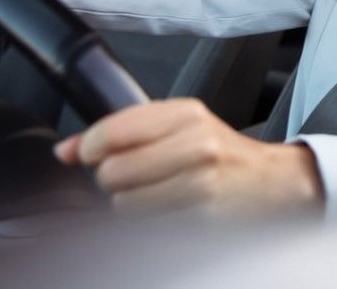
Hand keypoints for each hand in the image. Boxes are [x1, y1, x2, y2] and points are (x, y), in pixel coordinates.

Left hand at [54, 98, 324, 216]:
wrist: (273, 184)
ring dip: (130, 205)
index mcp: (185, 112)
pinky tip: (171, 209)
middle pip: (112, 171)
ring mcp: (200, 179)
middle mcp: (194, 141)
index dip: (90, 149)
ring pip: (124, 203)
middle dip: (112, 181)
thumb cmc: (221, 155)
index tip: (91, 156)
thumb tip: (63, 151)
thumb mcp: (178, 129)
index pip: (112, 130)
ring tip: (156, 194)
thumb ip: (120, 134)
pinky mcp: (202, 212)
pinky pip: (146, 224)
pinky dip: (150, 221)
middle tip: (135, 178)